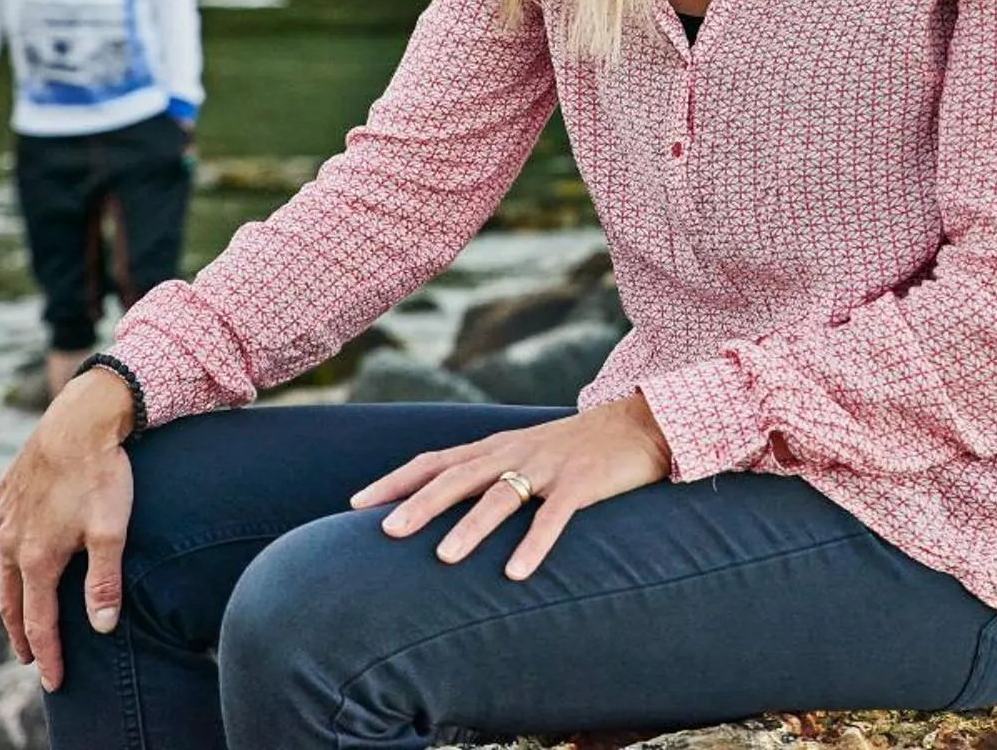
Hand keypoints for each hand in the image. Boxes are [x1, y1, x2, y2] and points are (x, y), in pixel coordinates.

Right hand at [0, 366, 137, 690]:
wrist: (80, 417)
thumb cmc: (101, 474)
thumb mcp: (111, 531)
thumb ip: (104, 581)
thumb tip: (100, 627)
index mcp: (36, 558)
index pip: (38, 622)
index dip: (47, 655)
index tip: (53, 682)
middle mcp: (11, 540)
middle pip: (11, 600)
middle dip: (20, 633)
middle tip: (28, 658)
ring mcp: (6, 512)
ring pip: (2, 562)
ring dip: (10, 591)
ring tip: (18, 607)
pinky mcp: (8, 487)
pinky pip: (4, 523)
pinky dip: (9, 542)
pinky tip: (15, 542)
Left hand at [353, 391, 671, 581]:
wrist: (640, 424)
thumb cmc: (576, 448)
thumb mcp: (525, 454)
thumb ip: (488, 474)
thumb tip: (444, 505)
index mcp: (496, 447)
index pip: (434, 460)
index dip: (394, 481)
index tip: (355, 504)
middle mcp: (514, 452)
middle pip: (457, 477)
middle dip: (419, 504)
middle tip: (386, 533)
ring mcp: (548, 466)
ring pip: (501, 496)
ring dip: (471, 528)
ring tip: (444, 559)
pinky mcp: (582, 482)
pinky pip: (554, 516)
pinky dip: (535, 543)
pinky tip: (517, 573)